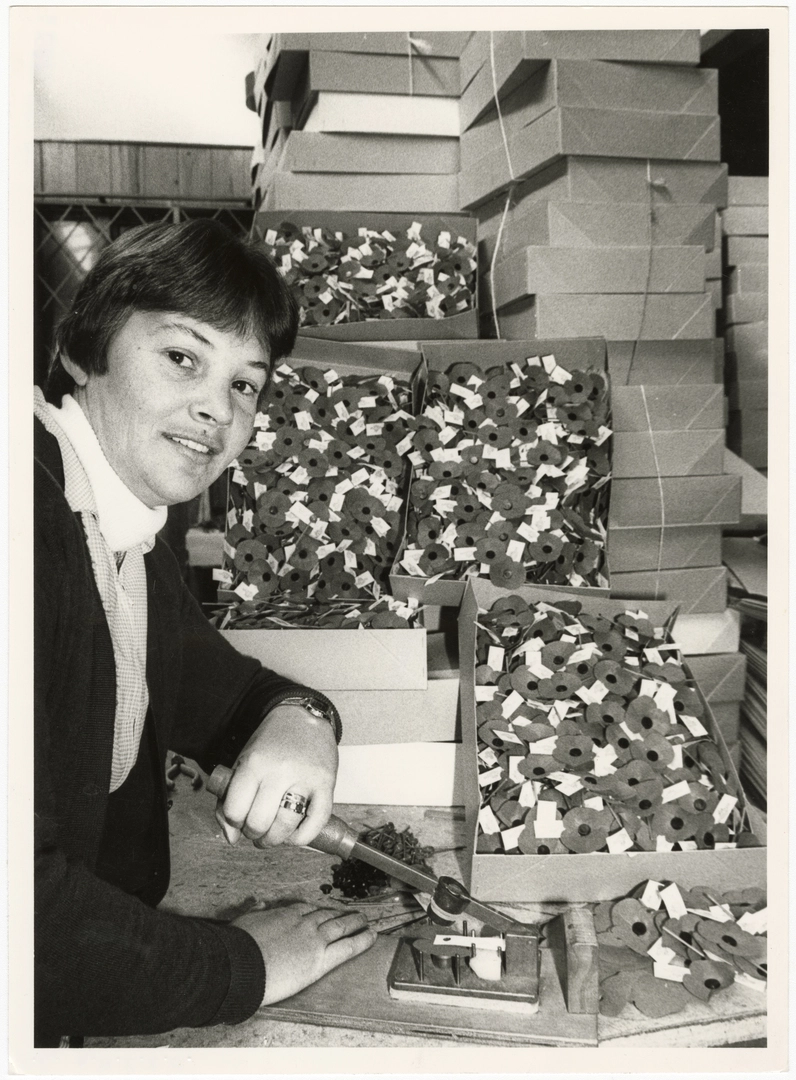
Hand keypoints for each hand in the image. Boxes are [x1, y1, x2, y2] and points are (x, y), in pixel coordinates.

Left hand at [215, 705, 337, 847]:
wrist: (303, 717)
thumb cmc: (271, 743)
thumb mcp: (242, 763)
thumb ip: (229, 800)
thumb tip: (232, 838)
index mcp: (254, 763)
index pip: (235, 810)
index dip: (233, 822)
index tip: (239, 820)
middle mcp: (280, 771)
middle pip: (259, 822)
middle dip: (254, 834)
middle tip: (256, 829)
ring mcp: (305, 778)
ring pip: (286, 825)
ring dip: (275, 840)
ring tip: (272, 835)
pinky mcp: (327, 784)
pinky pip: (316, 822)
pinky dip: (302, 837)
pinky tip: (293, 835)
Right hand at [232, 902, 375, 1005]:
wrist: (242, 964)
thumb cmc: (240, 946)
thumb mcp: (246, 921)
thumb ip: (256, 912)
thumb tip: (258, 903)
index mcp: (285, 914)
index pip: (307, 909)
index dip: (317, 911)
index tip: (322, 912)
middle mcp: (303, 923)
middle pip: (327, 915)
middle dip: (340, 913)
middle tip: (351, 914)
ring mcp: (314, 939)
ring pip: (341, 926)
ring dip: (355, 922)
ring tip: (365, 921)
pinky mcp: (321, 959)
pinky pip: (348, 947)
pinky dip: (362, 940)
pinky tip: (372, 936)